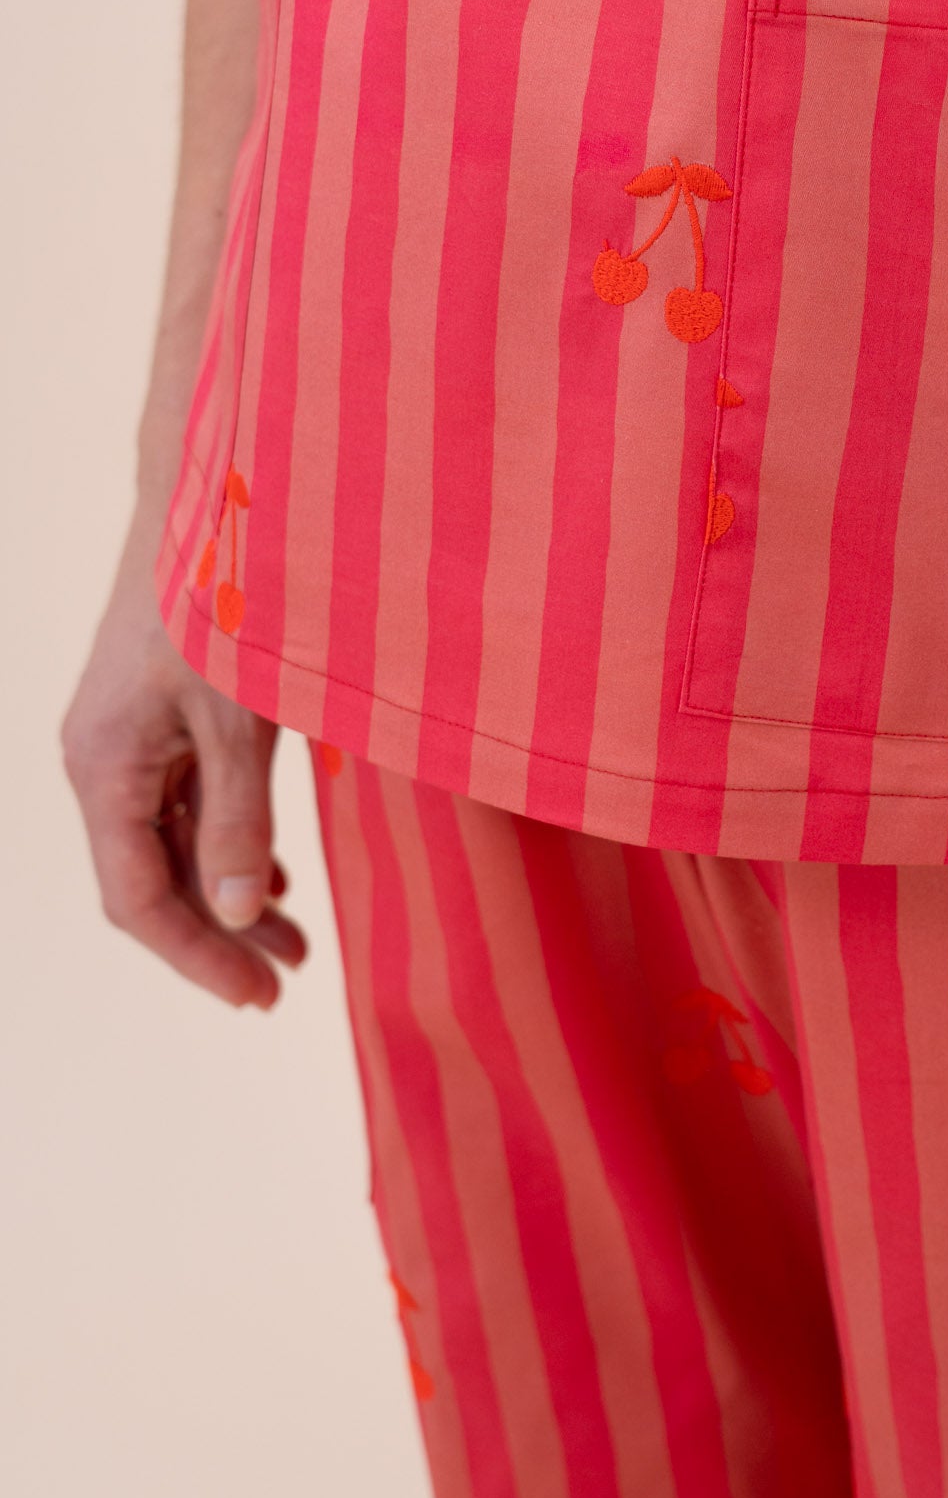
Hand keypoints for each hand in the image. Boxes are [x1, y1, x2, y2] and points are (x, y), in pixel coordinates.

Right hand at [63, 535, 302, 1008]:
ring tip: (295, 943)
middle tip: (287, 983)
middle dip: (218, 937)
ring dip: (228, 895)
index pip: (138, 898)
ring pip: (172, 844)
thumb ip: (237, 814)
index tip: (258, 997)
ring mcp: (128, 741)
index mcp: (103, 768)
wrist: (205, 501)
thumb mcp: (239, 716)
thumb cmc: (221, 601)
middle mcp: (103, 762)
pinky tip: (271, 875)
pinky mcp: (157, 719)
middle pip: (152, 880)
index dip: (197, 957)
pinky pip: (184, 805)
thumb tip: (235, 911)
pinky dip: (228, 844)